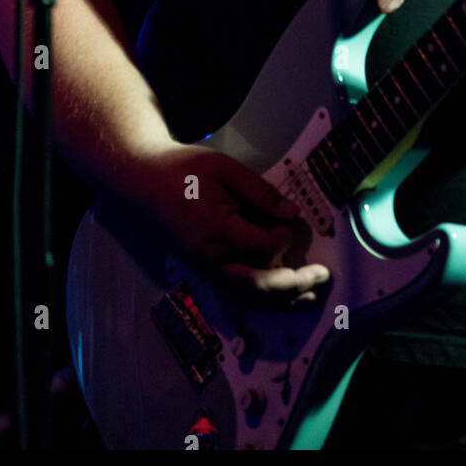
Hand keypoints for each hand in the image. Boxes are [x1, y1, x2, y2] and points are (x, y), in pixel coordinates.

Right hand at [140, 146, 330, 302]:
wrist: (144, 183)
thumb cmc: (183, 171)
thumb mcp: (224, 168)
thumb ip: (259, 191)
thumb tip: (291, 213)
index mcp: (217, 232)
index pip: (265, 247)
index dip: (284, 235)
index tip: (289, 218)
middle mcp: (212, 259)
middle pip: (261, 283)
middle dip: (294, 282)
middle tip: (322, 276)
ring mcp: (206, 269)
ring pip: (250, 295)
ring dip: (282, 297)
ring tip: (310, 292)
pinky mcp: (204, 271)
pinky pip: (237, 291)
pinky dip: (263, 295)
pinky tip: (281, 291)